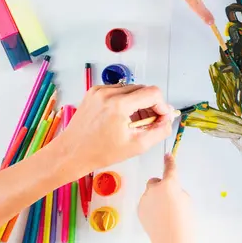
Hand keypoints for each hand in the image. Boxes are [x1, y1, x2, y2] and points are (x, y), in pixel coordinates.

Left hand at [60, 85, 175, 171]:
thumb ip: (159, 131)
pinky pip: (118, 91)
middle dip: (150, 105)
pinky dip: (125, 101)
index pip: (153, 93)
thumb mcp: (137, 146)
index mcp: (119, 105)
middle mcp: (108, 92)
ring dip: (138, 103)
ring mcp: (99, 91)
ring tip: (134, 122)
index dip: (162, 105)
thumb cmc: (102, 153)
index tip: (162, 118)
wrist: (71, 153)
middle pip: (143, 89)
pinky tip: (121, 118)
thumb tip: (169, 119)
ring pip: (131, 89)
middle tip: (149, 123)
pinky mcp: (93, 92)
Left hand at [138, 154, 192, 242]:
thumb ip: (176, 191)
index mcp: (169, 184)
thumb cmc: (183, 220)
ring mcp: (145, 199)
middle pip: (154, 181)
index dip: (169, 161)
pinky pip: (146, 204)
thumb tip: (168, 192)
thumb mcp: (186, 200)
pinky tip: (158, 219)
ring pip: (150, 194)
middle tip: (168, 199)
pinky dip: (151, 208)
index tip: (168, 155)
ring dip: (156, 199)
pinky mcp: (140, 209)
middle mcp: (154, 188)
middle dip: (160, 187)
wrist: (171, 238)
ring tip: (164, 214)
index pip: (170, 169)